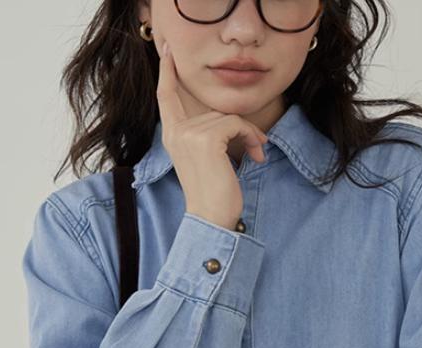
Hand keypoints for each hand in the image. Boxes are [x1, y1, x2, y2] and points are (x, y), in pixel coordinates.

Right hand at [156, 40, 267, 230]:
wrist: (211, 219)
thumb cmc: (213, 194)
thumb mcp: (204, 159)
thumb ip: (205, 135)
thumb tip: (228, 119)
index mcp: (172, 136)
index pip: (165, 98)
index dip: (167, 74)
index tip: (169, 54)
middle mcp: (176, 132)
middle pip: (214, 110)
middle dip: (239, 127)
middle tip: (256, 146)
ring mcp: (190, 134)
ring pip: (228, 117)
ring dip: (249, 134)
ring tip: (255, 154)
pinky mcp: (207, 139)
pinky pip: (236, 123)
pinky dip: (251, 137)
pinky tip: (256, 155)